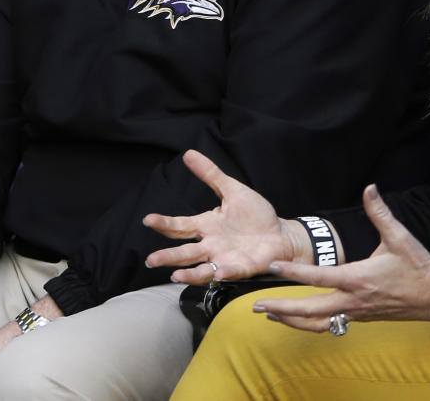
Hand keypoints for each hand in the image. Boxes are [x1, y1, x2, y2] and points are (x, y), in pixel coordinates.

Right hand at [143, 149, 300, 282]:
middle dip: (167, 257)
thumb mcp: (232, 190)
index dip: (164, 223)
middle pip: (184, 252)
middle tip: (151, 261)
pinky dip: (223, 273)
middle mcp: (211, 245)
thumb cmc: (255, 215)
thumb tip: (189, 154)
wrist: (281, 234)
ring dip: (187, 274)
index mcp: (206, 226)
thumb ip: (211, 174)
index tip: (148, 220)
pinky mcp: (242, 268)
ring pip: (201, 269)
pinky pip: (230, 272)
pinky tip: (218, 271)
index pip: (180, 226)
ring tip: (174, 276)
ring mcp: (224, 259)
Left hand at [251, 184, 429, 330]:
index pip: (319, 276)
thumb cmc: (418, 265)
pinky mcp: (360, 318)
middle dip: (282, 308)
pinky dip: (309, 324)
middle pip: (310, 309)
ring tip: (269, 314)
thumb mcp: (399, 237)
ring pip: (317, 323)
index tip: (272, 266)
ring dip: (291, 320)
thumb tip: (369, 188)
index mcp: (359, 278)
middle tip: (255, 305)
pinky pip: (329, 325)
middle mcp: (353, 299)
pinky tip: (297, 320)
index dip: (293, 271)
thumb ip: (380, 213)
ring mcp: (356, 312)